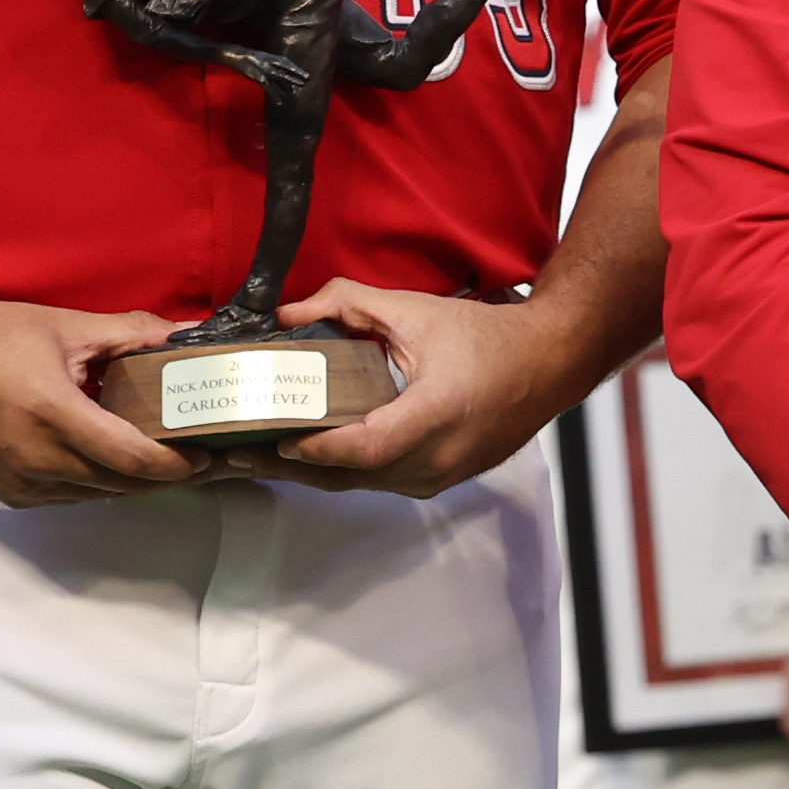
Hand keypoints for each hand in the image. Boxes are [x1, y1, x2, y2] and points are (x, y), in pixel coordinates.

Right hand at [0, 292, 198, 508]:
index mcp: (50, 413)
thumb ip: (130, 333)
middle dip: (161, 476)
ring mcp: (12, 478)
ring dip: (127, 482)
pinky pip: (61, 498)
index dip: (175, 465)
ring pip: (91, 494)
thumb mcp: (64, 326)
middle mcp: (30, 456)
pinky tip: (107, 463)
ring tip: (160, 461)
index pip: (130, 458)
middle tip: (196, 461)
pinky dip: (90, 484)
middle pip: (117, 483)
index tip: (205, 457)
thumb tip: (186, 332)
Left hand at [264, 281, 597, 495]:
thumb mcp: (416, 311)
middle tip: (236, 453)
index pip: (364, 448)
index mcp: (437, 414)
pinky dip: (343, 471)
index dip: (315, 448)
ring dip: (312, 472)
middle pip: (351, 475)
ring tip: (259, 456)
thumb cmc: (491, 338)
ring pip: (363, 484)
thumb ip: (348, 305)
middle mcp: (440, 457)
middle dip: (290, 465)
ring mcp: (442, 475)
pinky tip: (311, 456)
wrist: (552, 362)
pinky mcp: (441, 480)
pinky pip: (381, 482)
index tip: (271, 438)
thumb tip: (287, 314)